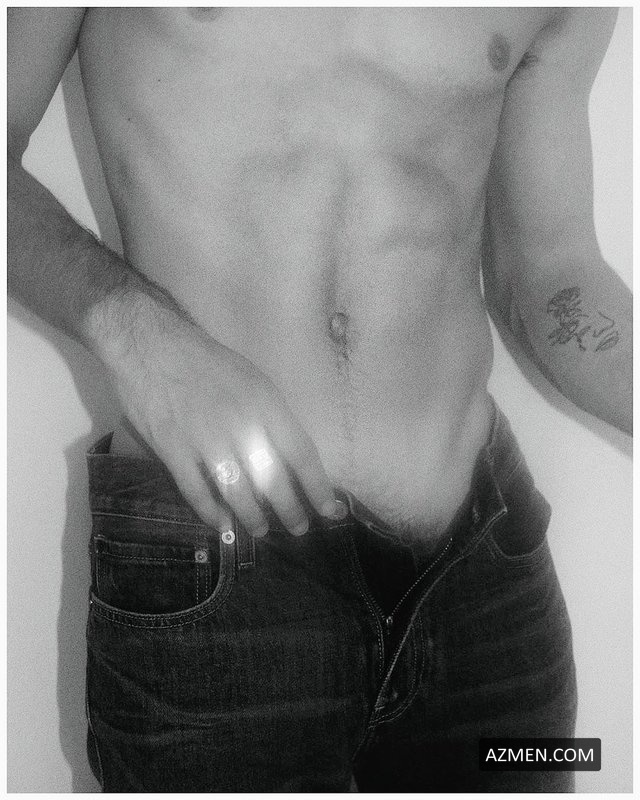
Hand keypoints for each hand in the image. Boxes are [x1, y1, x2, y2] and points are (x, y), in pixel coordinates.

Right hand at [104, 307, 342, 536]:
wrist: (150, 344)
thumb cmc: (206, 360)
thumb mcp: (251, 379)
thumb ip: (269, 416)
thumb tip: (284, 456)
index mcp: (265, 405)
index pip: (301, 453)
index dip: (318, 486)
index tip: (330, 509)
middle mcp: (241, 426)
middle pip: (274, 481)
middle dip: (290, 510)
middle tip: (298, 528)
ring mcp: (206, 442)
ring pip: (238, 494)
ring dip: (253, 518)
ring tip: (262, 531)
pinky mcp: (173, 452)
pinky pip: (197, 493)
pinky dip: (211, 513)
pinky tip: (221, 523)